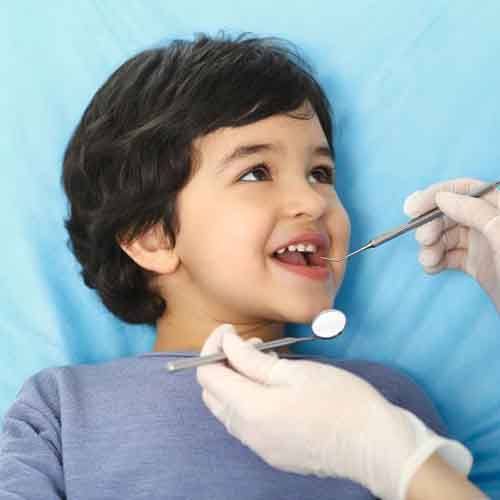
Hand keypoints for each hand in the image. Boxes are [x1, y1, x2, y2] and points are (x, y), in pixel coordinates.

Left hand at [197, 325, 471, 499]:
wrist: (376, 446)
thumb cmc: (341, 400)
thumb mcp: (295, 371)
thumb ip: (252, 360)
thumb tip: (226, 344)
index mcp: (250, 410)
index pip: (207, 375)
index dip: (212, 347)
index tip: (229, 330)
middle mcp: (248, 433)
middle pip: (213, 394)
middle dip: (222, 364)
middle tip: (249, 345)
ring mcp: (260, 447)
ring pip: (228, 409)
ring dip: (235, 382)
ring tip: (265, 362)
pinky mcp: (274, 453)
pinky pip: (246, 424)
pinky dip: (248, 400)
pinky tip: (274, 387)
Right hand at [404, 178, 499, 311]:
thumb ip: (476, 212)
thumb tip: (442, 197)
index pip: (466, 189)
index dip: (436, 194)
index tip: (411, 209)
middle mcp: (491, 223)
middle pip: (452, 213)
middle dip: (432, 225)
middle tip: (423, 240)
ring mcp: (485, 244)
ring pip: (447, 235)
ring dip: (431, 246)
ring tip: (427, 261)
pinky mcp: (478, 265)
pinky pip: (450, 256)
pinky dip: (436, 260)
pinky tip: (431, 268)